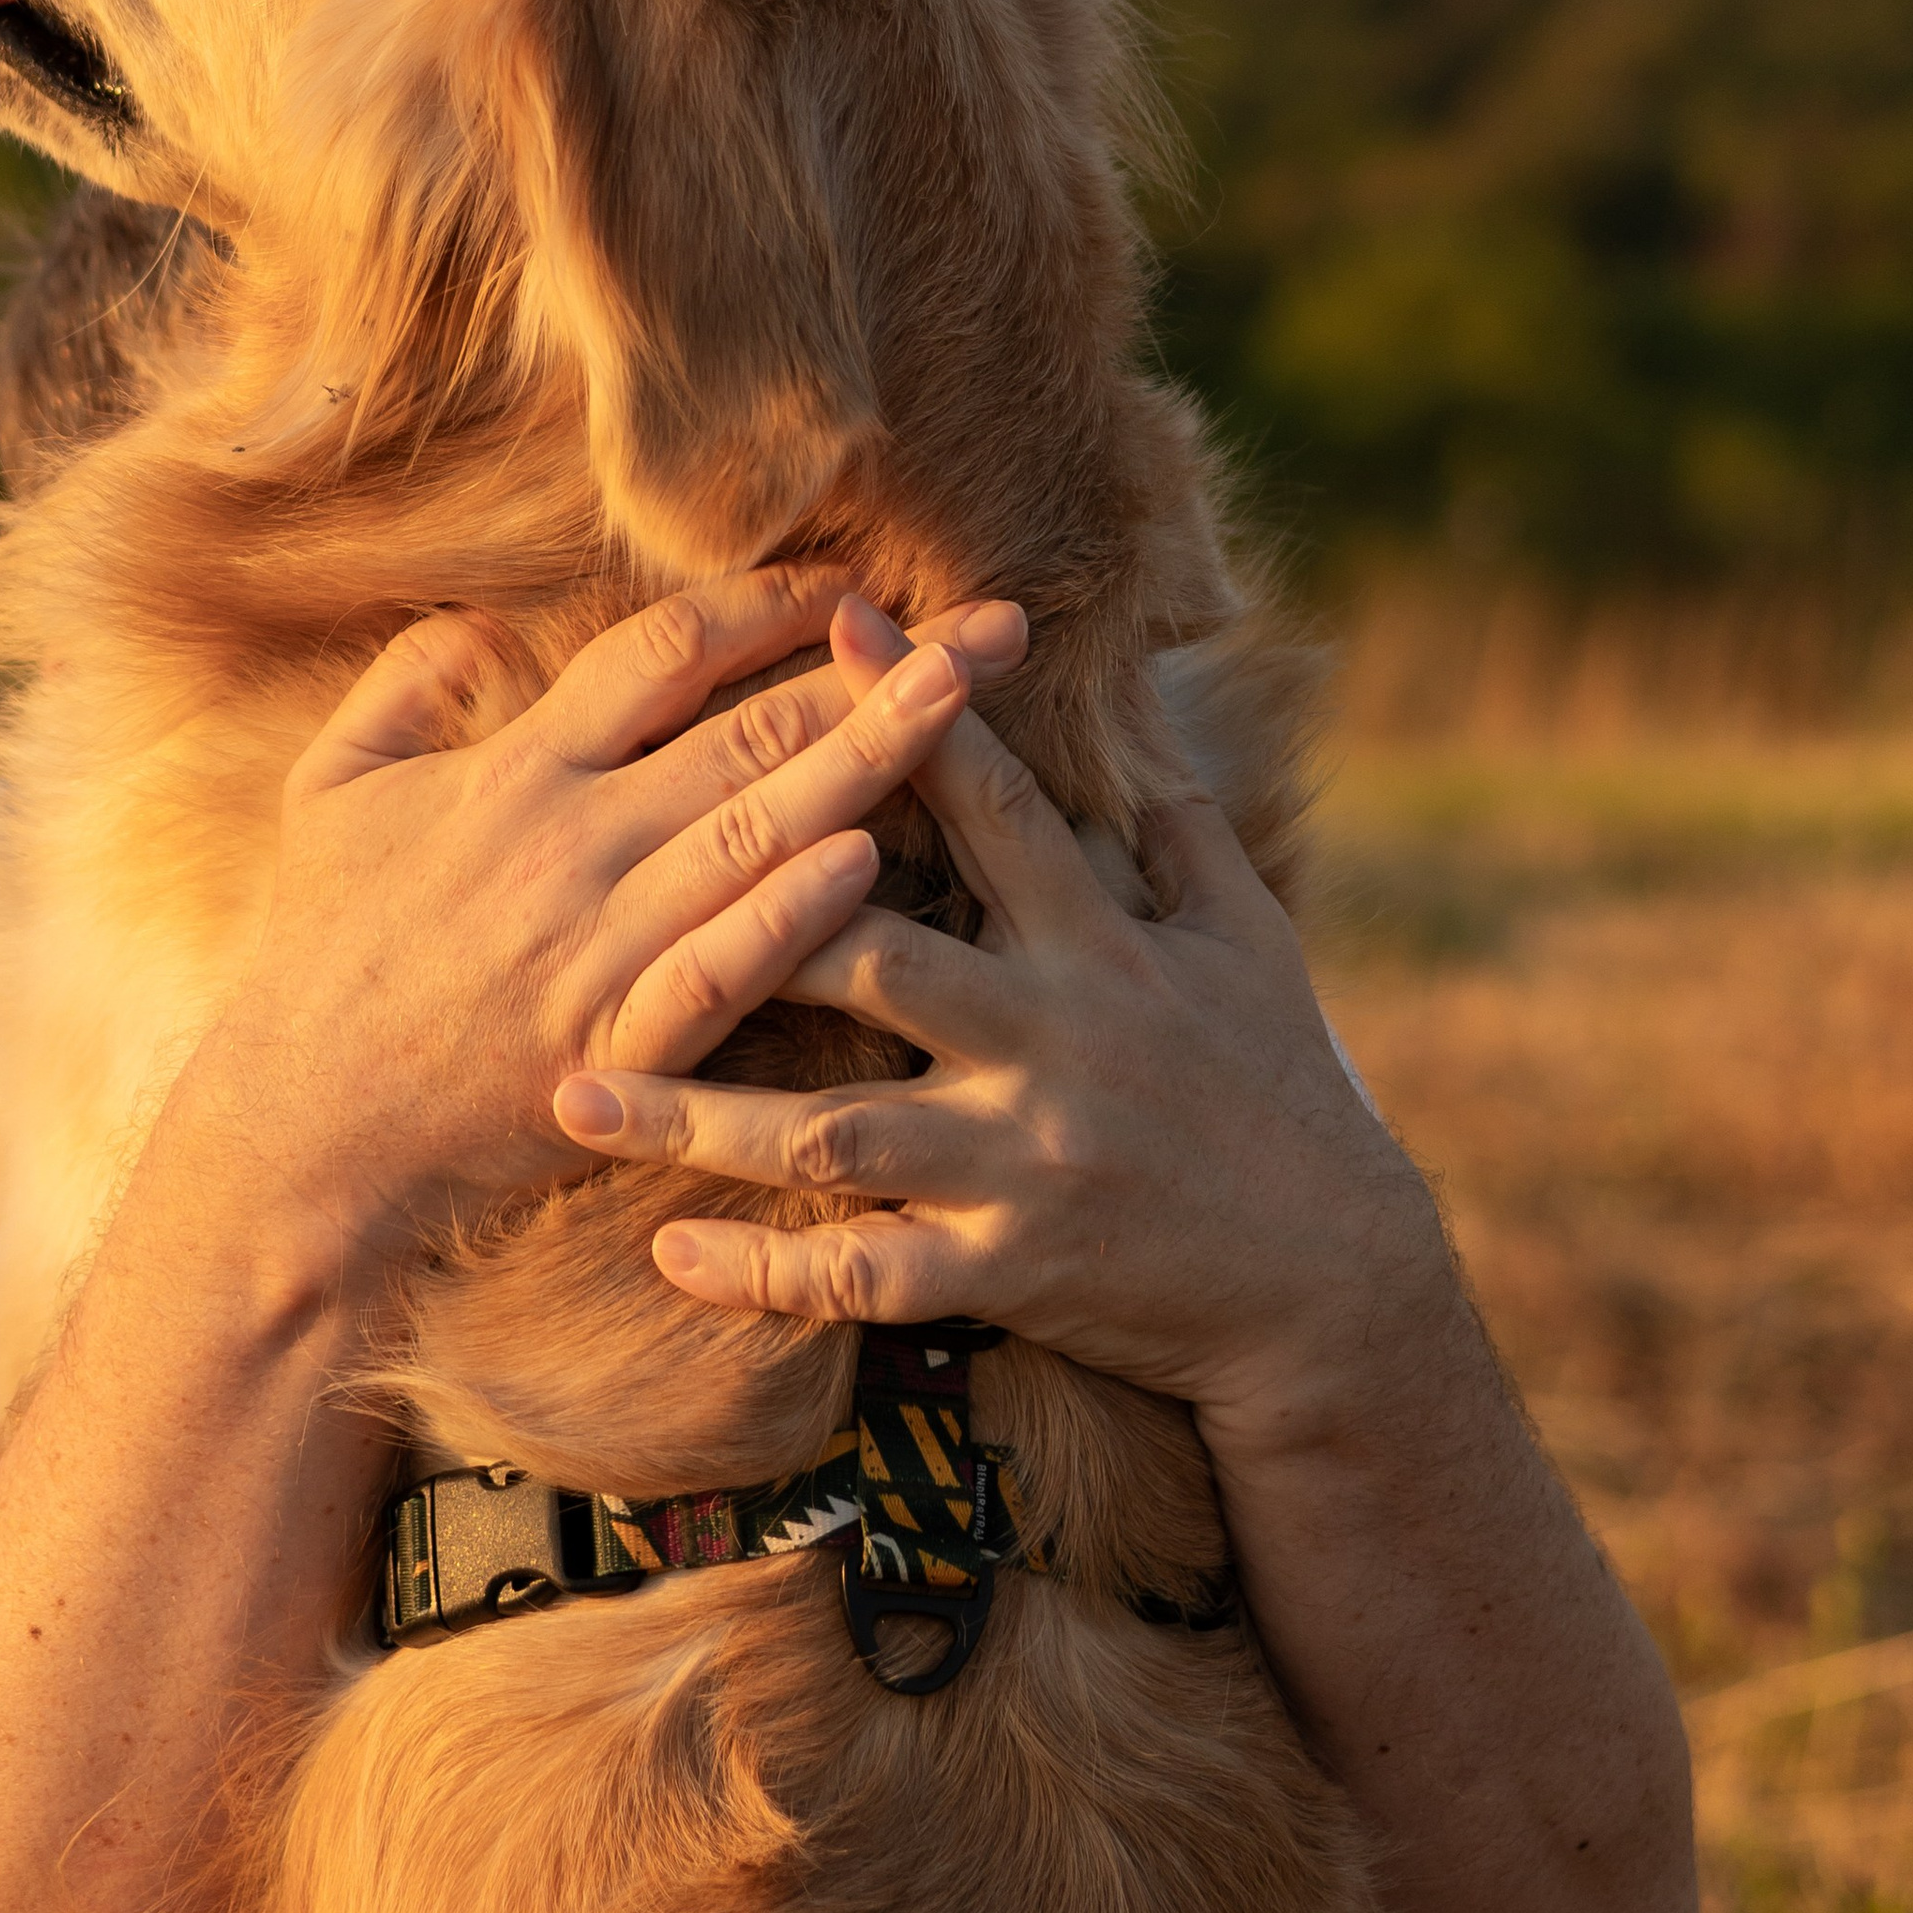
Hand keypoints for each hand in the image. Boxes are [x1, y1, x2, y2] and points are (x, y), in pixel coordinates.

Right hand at [190, 568, 1026, 1294]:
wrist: (297, 1127)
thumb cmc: (317, 957)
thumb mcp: (327, 793)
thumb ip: (404, 690)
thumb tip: (482, 623)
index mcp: (515, 770)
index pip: (662, 652)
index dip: (766, 604)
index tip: (856, 580)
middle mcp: (567, 840)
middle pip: (745, 726)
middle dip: (879, 669)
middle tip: (998, 626)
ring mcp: (595, 945)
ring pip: (755, 831)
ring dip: (870, 759)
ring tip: (967, 702)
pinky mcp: (613, 1048)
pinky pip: (718, 970)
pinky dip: (792, 912)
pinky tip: (868, 862)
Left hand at [550, 595, 1457, 1451]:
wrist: (1336, 1286)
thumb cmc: (1282, 1092)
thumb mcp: (1252, 944)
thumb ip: (1176, 832)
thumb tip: (1130, 715)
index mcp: (1101, 946)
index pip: (992, 806)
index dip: (913, 713)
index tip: (833, 627)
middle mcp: (1053, 1040)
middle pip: (874, 960)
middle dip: (741, 929)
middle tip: (606, 903)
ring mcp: (1025, 1159)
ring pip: (836, 1131)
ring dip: (696, 1119)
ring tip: (575, 1095)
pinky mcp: (1013, 1268)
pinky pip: (867, 1274)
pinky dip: (766, 1272)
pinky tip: (672, 1254)